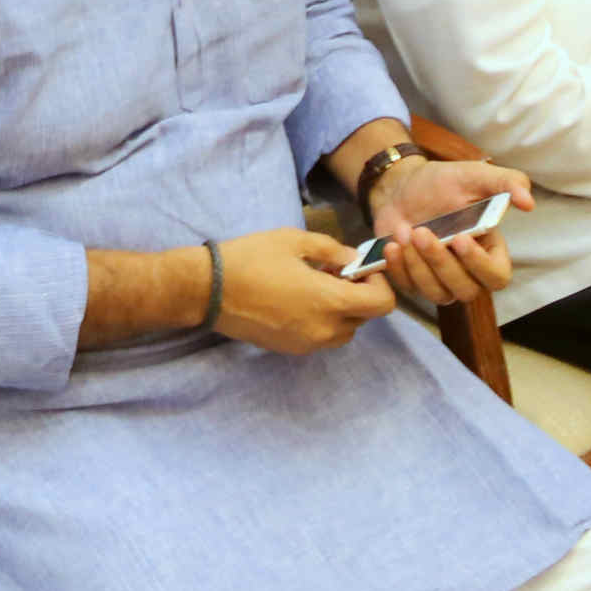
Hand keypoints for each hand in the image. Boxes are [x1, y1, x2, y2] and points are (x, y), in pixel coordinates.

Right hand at [205, 225, 396, 353]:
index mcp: (329, 301)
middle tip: (337, 272)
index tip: (362, 268)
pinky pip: (322, 338)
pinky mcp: (291, 349)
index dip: (380, 283)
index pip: (382, 304)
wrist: (208, 290)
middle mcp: (324, 329)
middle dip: (359, 295)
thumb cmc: (251, 259)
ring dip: (342, 311)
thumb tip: (352, 259)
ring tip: (317, 286)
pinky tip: (299, 300)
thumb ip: (332, 250)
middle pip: (364, 318)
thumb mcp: (294, 240)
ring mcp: (307, 344)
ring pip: (344, 331)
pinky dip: (323, 321)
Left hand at [369, 155, 529, 305]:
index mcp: (489, 249)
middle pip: (466, 291)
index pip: (497, 277)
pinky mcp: (413, 281)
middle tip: (422, 231)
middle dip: (442, 263)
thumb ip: (507, 183)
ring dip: (419, 266)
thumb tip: (529, 202)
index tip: (460, 238)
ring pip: (437, 294)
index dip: (481, 265)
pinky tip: (392, 244)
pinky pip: (409, 289)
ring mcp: (440, 280)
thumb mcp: (475, 176)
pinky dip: (399, 268)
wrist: (401, 186)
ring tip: (405, 233)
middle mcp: (467, 271)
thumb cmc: (443, 182)